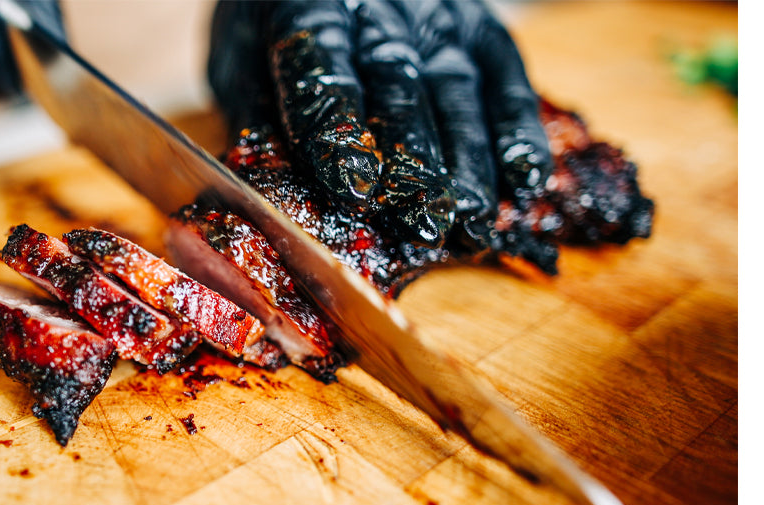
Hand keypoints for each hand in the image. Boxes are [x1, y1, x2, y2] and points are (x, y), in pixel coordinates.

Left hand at [208, 0, 551, 251]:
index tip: (353, 186)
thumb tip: (266, 191)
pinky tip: (522, 183)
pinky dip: (517, 131)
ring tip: (472, 223)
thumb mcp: (241, 59)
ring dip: (469, 161)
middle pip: (398, 83)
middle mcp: (378, 6)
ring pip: (456, 88)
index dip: (338, 128)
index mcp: (309, 5)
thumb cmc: (275, 31)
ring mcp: (435, 16)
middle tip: (424, 222)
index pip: (323, 65)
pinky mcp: (478, 28)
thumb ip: (256, 113)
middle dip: (414, 159)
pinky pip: (504, 77)